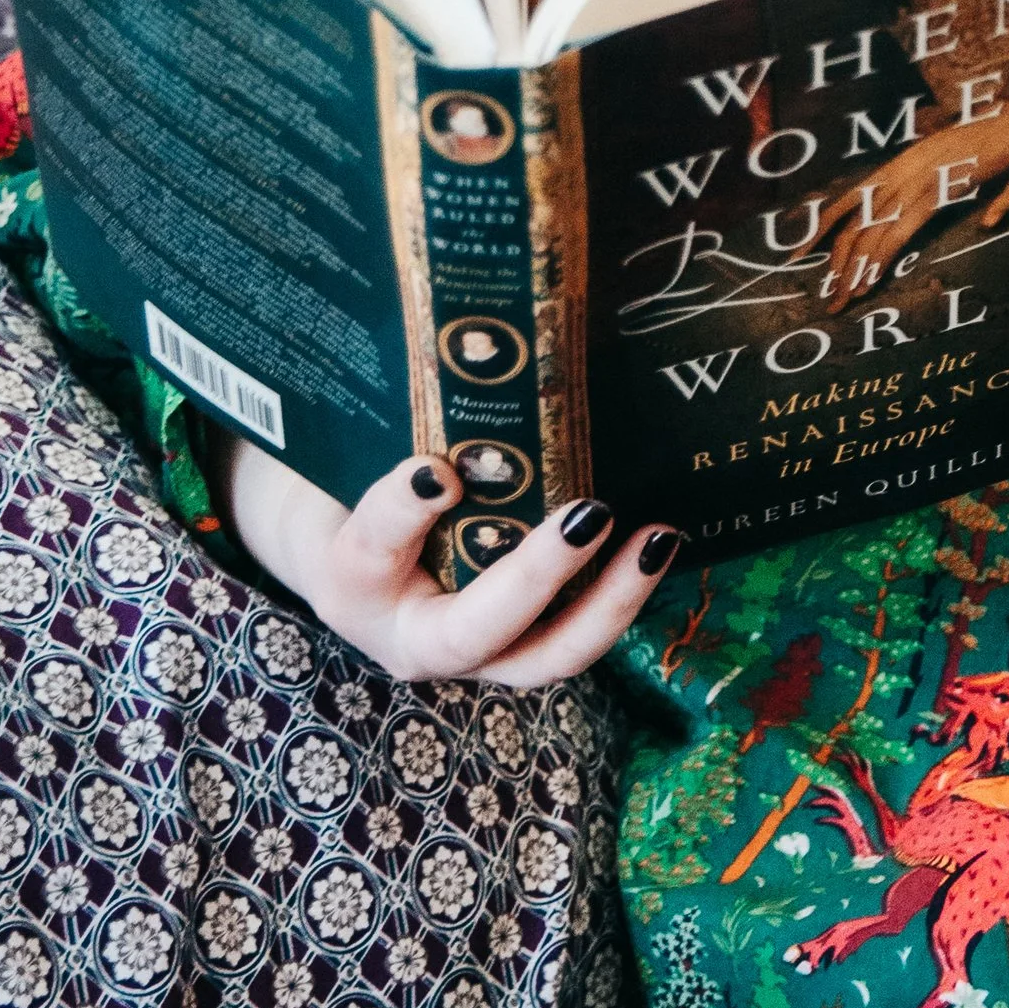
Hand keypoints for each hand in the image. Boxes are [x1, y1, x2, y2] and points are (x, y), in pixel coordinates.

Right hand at [219, 438, 679, 684]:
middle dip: (535, 577)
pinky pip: (574, 636)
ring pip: (545, 656)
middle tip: (588, 514)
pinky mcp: (520, 649)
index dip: (404, 512)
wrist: (348, 554)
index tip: (437, 467)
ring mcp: (474, 655)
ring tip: (656, 539)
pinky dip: (621, 597)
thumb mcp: (349, 457)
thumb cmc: (350, 488)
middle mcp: (411, 636)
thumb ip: (385, 429)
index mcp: (351, 580)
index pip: (373, 547)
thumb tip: (448, 351)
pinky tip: (659, 542)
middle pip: (473, 629)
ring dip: (608, 603)